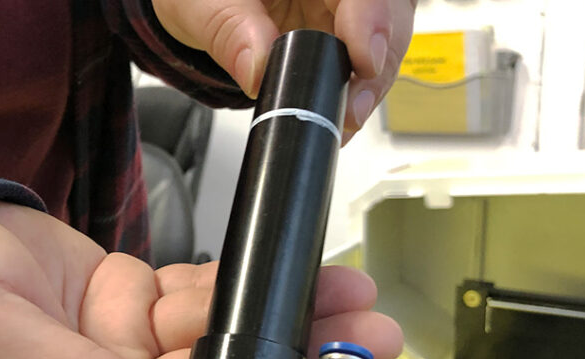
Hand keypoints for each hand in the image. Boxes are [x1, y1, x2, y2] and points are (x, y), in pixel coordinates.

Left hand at [153, 0, 416, 141]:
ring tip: (344, 120)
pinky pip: (363, 63)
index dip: (374, 19)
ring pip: (385, 40)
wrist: (195, 5)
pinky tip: (340, 119)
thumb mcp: (202, 6)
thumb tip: (258, 70)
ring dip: (371, 84)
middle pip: (389, 10)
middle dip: (381, 60)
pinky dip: (354, 93)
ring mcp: (343, 7)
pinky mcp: (341, 35)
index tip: (365, 59)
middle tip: (353, 107)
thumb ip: (230, 31)